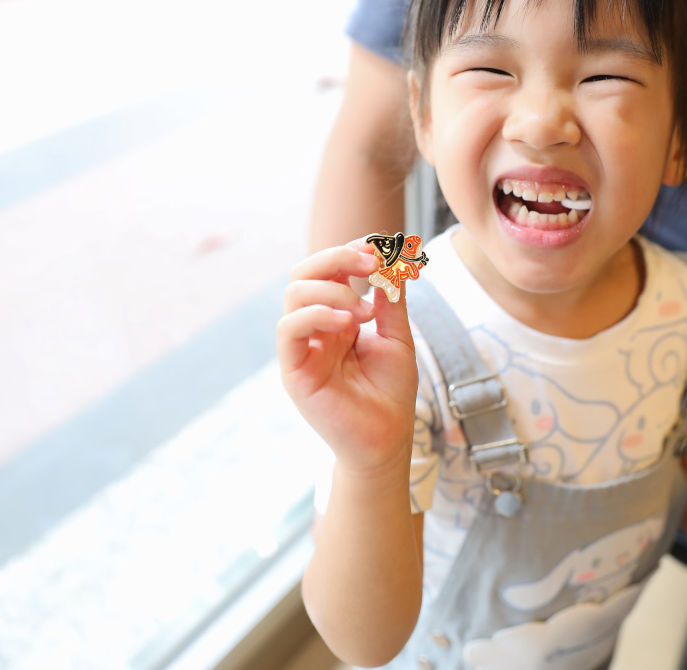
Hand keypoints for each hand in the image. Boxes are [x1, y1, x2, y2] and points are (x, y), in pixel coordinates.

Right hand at [277, 241, 418, 471]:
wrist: (386, 440)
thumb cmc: (391, 393)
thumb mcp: (398, 338)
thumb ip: (391, 301)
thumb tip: (390, 261)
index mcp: (337, 317)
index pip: (329, 271)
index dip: (349, 251)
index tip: (379, 246)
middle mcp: (315, 328)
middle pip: (305, 273)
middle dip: (337, 257)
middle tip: (371, 263)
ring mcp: (302, 347)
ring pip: (294, 295)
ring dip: (331, 289)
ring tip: (364, 310)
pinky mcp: (294, 370)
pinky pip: (288, 329)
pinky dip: (315, 314)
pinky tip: (347, 322)